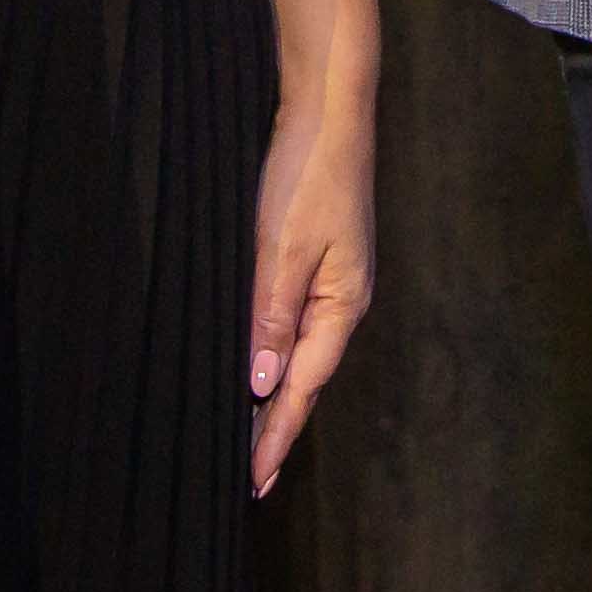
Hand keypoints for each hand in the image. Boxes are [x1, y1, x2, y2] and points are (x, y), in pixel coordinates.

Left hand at [248, 82, 376, 497]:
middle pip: (306, 378)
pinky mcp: (319, 260)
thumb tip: (262, 385)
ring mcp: (334, 281)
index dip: (276, 435)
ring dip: (274, 394)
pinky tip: (258, 367)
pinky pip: (295, 324)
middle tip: (249, 478)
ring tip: (247, 438)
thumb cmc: (309, 175)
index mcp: (343, 304)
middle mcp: (344, 300)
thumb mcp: (282, 250)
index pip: (304, 387)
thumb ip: (270, 319)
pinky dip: (275, 355)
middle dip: (277, 427)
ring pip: (300, 353)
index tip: (254, 481)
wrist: (330, 110)